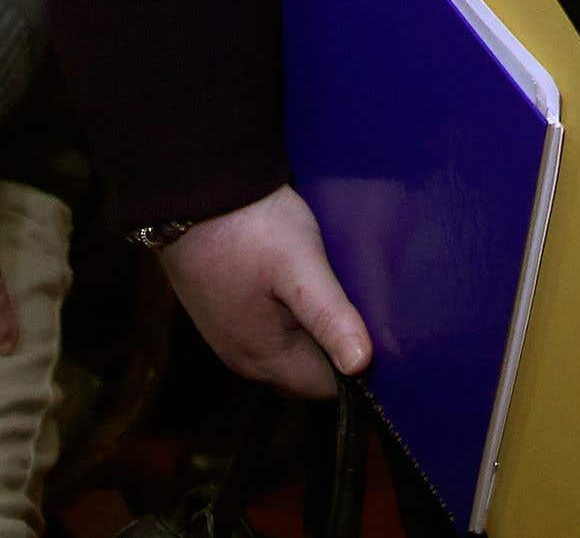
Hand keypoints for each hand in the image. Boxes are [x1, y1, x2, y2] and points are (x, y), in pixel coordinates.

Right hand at [158, 186, 372, 400]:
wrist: (193, 193)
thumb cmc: (248, 228)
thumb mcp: (300, 267)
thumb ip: (330, 317)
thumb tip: (361, 366)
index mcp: (262, 358)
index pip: (324, 387)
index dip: (357, 368)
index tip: (386, 337)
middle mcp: (243, 357)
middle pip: (307, 371)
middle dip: (338, 349)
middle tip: (370, 311)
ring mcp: (230, 335)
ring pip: (290, 350)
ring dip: (317, 332)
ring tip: (344, 295)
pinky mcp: (226, 311)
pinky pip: (272, 329)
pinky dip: (295, 317)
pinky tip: (311, 286)